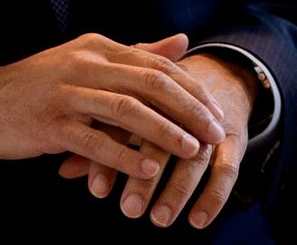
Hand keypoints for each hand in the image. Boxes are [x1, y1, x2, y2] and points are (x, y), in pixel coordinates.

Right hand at [0, 33, 226, 181]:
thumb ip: (135, 54)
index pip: (155, 63)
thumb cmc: (39, 86)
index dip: (189, 88)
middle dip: (187, 108)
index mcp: (95, 47)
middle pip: (147, 83)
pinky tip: (148, 168)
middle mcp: (82, 63)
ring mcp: (65, 94)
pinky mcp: (49, 124)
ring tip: (192, 150)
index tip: (214, 111)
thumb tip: (182, 40)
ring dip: (164, 131)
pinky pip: (95, 141)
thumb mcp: (86, 61)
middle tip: (214, 132)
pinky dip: (125, 155)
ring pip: (126, 110)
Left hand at [97, 52, 258, 229]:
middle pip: (160, 140)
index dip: (112, 158)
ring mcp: (208, 123)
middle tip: (128, 211)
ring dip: (178, 189)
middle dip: (144, 177)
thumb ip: (100, 140)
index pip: (126, 126)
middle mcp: (179, 107)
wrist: (217, 75)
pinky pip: (227, 170)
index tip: (97, 192)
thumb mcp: (128, 115)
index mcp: (148, 94)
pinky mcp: (233, 138)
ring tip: (159, 219)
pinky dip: (214, 196)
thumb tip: (63, 170)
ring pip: (195, 156)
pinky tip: (198, 221)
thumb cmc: (159, 102)